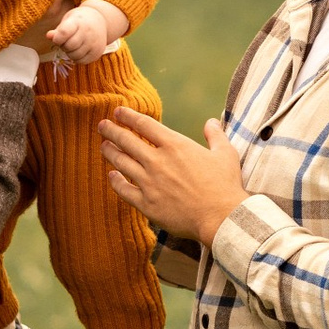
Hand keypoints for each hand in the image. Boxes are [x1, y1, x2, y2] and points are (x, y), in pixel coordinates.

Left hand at [45, 0, 127, 65]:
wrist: (100, 21)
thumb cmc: (79, 21)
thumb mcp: (68, 21)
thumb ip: (58, 30)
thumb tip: (48, 36)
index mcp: (78, 21)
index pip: (64, 33)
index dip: (57, 38)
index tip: (57, 38)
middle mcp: (88, 32)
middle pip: (68, 46)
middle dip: (63, 46)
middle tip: (65, 41)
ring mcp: (94, 43)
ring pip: (74, 56)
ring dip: (69, 53)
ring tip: (72, 45)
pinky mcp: (97, 53)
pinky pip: (81, 61)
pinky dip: (76, 58)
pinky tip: (79, 50)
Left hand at [100, 108, 250, 247]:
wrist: (220, 217)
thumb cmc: (225, 185)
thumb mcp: (225, 154)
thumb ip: (216, 135)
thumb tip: (211, 122)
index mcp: (175, 145)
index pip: (144, 124)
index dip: (129, 116)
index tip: (118, 112)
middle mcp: (157, 161)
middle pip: (127, 141)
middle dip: (112, 131)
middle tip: (102, 126)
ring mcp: (149, 183)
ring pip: (121, 163)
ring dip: (110, 152)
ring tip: (103, 145)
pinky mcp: (146, 204)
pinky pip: (124, 190)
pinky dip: (115, 181)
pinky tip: (111, 176)